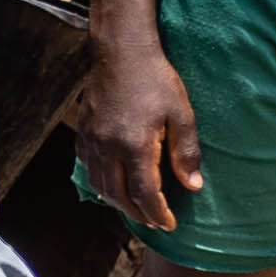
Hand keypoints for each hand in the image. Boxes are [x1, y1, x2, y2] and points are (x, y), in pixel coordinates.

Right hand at [75, 42, 205, 233]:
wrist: (120, 52)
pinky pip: (87, 165)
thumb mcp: (181, 114)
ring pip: (98, 183)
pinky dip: (99, 180)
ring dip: (117, 201)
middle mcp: (108, 147)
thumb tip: (192, 186)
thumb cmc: (155, 80)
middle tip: (154, 222)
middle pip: (118, 195)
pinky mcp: (82, 129)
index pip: (145, 193)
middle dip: (137, 213)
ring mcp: (91, 138)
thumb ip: (186, 152)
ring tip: (134, 207)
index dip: (158, 213)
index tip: (170, 225)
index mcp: (134, 146)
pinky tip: (112, 179)